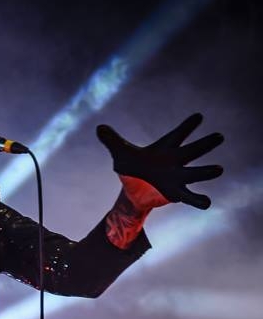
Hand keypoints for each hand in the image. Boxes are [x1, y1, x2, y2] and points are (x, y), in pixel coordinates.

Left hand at [96, 113, 223, 209]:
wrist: (134, 188)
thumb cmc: (133, 166)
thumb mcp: (120, 154)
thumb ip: (112, 141)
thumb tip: (99, 128)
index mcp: (166, 148)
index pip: (177, 134)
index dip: (187, 126)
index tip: (199, 116)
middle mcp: (176, 161)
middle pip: (192, 151)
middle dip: (205, 144)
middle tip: (219, 136)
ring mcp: (178, 177)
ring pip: (195, 174)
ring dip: (206, 172)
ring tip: (219, 169)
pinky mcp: (176, 193)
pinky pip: (190, 197)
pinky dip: (198, 200)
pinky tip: (207, 202)